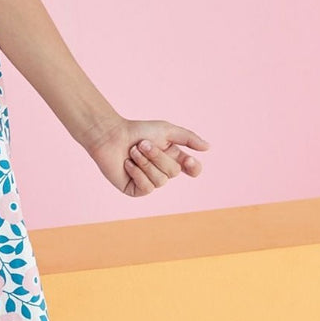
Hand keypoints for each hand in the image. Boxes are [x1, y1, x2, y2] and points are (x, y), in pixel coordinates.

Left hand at [86, 116, 209, 198]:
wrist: (111, 136)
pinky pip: (147, 187)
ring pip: (161, 181)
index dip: (193, 168)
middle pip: (174, 172)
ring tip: (132, 151)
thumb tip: (208, 147)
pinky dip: (137, 173)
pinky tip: (127, 164)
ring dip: (145, 163)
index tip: (188, 160)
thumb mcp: (166, 130)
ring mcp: (150, 182)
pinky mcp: (136, 190)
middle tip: (142, 144)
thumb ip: (188, 138)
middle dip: (157, 156)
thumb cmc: (138, 131)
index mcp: (173, 158)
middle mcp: (163, 171)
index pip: (193, 170)